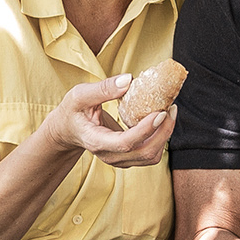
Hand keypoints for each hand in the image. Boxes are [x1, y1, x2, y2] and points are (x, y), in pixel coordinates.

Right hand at [45, 76, 171, 167]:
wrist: (68, 130)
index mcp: (96, 141)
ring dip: (165, 136)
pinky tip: (161, 120)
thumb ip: (103, 89)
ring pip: (151, 156)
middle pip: (145, 153)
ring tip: (169, 113)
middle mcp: (110, 156)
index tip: (161, 112)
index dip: (146, 129)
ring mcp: (120, 159)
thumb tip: (128, 80)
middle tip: (171, 108)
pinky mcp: (128, 157)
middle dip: (163, 132)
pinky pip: (150, 153)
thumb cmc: (73, 112)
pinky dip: (160, 138)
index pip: (126, 143)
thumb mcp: (79, 95)